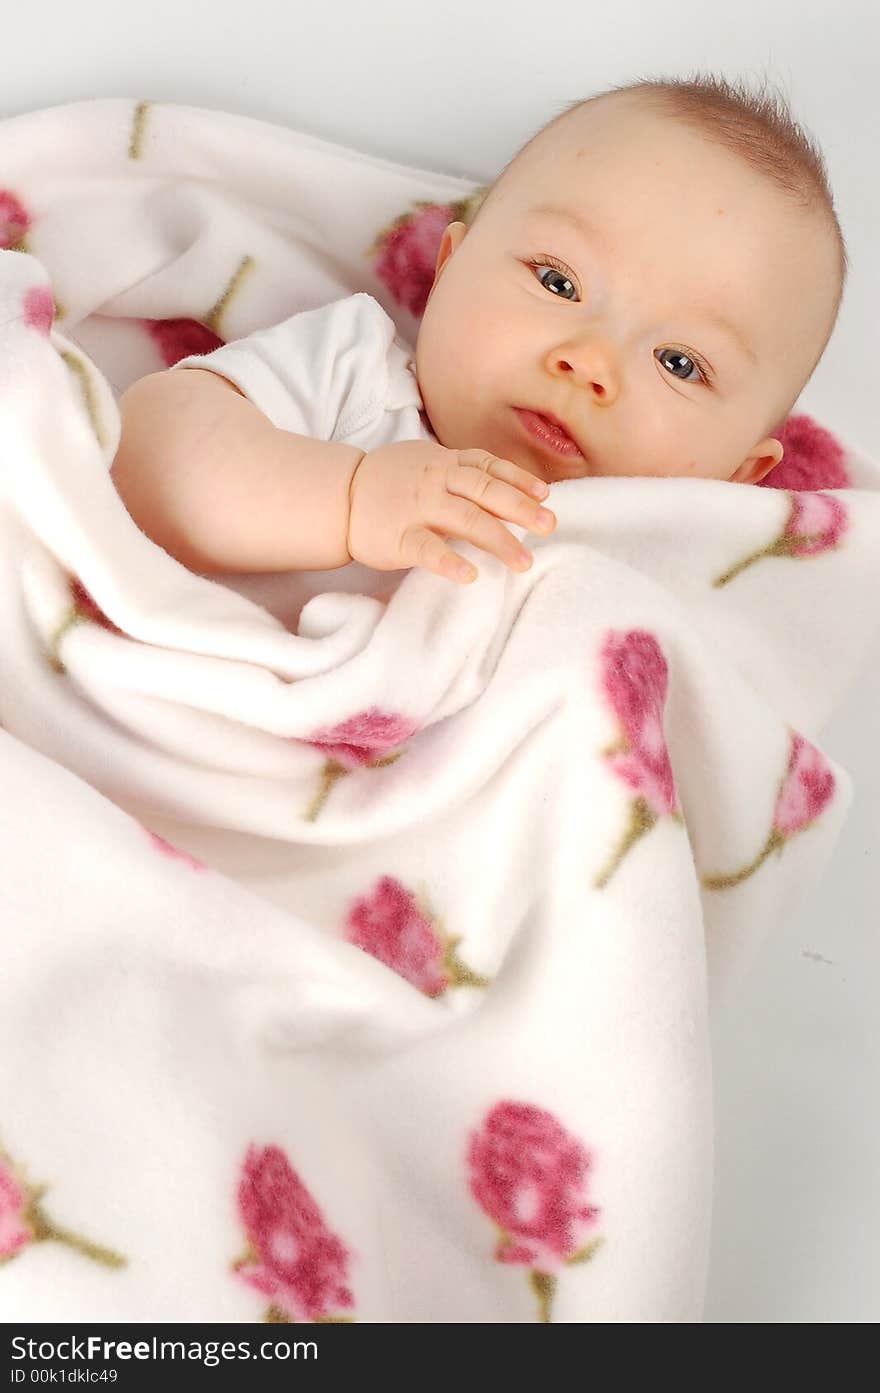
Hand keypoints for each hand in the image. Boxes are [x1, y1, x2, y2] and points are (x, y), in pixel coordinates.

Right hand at [345, 439, 555, 583]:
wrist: (339, 494)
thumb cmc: (389, 481)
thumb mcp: (426, 462)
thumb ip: (462, 471)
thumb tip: (509, 488)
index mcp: (445, 462)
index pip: (489, 467)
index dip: (519, 480)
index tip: (545, 496)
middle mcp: (436, 480)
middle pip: (486, 492)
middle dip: (520, 509)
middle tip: (548, 526)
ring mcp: (417, 508)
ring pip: (465, 520)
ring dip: (498, 540)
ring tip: (523, 561)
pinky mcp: (399, 537)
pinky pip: (428, 549)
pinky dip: (450, 562)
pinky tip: (471, 575)